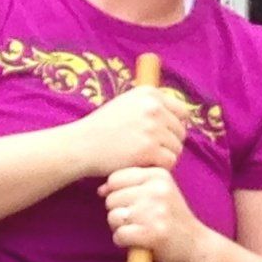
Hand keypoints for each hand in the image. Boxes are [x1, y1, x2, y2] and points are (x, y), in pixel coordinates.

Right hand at [66, 86, 188, 178]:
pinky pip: (169, 161)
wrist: (79, 145)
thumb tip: (180, 115)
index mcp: (150, 94)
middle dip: (169, 143)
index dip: (175, 126)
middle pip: (181, 131)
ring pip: (176, 147)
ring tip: (145, 158)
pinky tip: (144, 165)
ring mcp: (152, 128)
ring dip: (164, 156)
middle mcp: (153, 107)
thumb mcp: (126, 103)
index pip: (182, 111)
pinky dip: (159, 167)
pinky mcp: (149, 149)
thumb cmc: (101, 127)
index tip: (164, 136)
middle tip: (152, 151)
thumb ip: (151, 105)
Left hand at [101, 167, 208, 261]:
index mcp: (159, 175)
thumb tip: (101, 189)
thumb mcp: (159, 190)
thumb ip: (131, 185)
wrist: (193, 243)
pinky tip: (139, 240)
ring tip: (140, 228)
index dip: (117, 193)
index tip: (133, 203)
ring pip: (114, 217)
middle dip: (119, 212)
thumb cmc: (170, 217)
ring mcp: (155, 211)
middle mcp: (158, 189)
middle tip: (140, 219)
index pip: (117, 177)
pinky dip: (124, 241)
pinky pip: (119, 235)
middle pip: (112, 198)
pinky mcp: (151, 233)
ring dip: (121, 227)